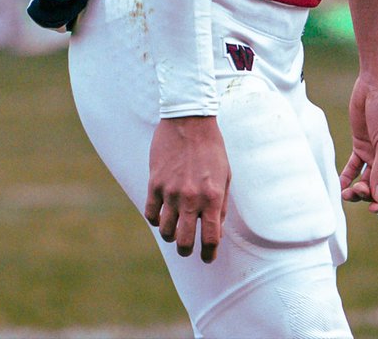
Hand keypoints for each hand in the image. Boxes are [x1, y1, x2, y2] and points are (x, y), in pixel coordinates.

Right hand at [144, 116, 230, 263]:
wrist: (189, 120)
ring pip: (165, 231)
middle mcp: (191, 198)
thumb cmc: (212, 147)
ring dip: (170, 235)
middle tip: (187, 248)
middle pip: (183, 242)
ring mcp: (171, 192)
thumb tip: (215, 229)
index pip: (210, 237)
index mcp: (213, 196)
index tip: (208, 258)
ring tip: (175, 230)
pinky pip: (151, 214)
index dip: (209, 253)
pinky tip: (162, 214)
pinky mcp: (154, 184)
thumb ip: (221, 204)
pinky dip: (156, 219)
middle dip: (186, 250)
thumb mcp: (226, 174)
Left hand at [339, 76, 377, 213]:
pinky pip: (355, 168)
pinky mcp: (363, 147)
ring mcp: (376, 155)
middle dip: (369, 195)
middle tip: (357, 191)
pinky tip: (340, 185)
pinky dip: (348, 177)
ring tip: (346, 192)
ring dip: (357, 190)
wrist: (377, 85)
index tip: (373, 207)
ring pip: (367, 182)